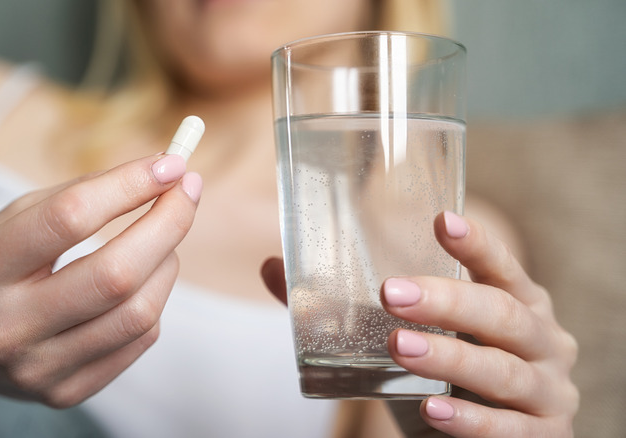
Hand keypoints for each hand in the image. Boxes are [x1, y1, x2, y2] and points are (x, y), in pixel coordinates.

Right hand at [0, 154, 199, 405]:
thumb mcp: (14, 219)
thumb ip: (82, 194)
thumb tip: (162, 173)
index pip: (69, 218)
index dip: (129, 185)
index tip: (170, 164)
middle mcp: (5, 327)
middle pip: (116, 274)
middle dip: (168, 223)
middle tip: (187, 192)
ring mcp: (37, 368)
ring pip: (139, 313)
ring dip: (167, 262)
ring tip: (162, 240)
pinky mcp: (65, 392)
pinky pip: (139, 341)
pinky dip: (155, 299)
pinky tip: (143, 281)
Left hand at [261, 211, 578, 436]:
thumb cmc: (447, 375)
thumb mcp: (410, 336)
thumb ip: (345, 306)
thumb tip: (273, 267)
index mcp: (518, 304)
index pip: (501, 268)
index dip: (477, 244)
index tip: (441, 220)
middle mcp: (543, 341)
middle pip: (503, 314)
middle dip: (447, 301)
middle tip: (391, 293)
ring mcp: (548, 392)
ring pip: (502, 370)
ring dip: (450, 358)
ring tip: (398, 347)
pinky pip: (506, 430)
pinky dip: (469, 421)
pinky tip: (431, 411)